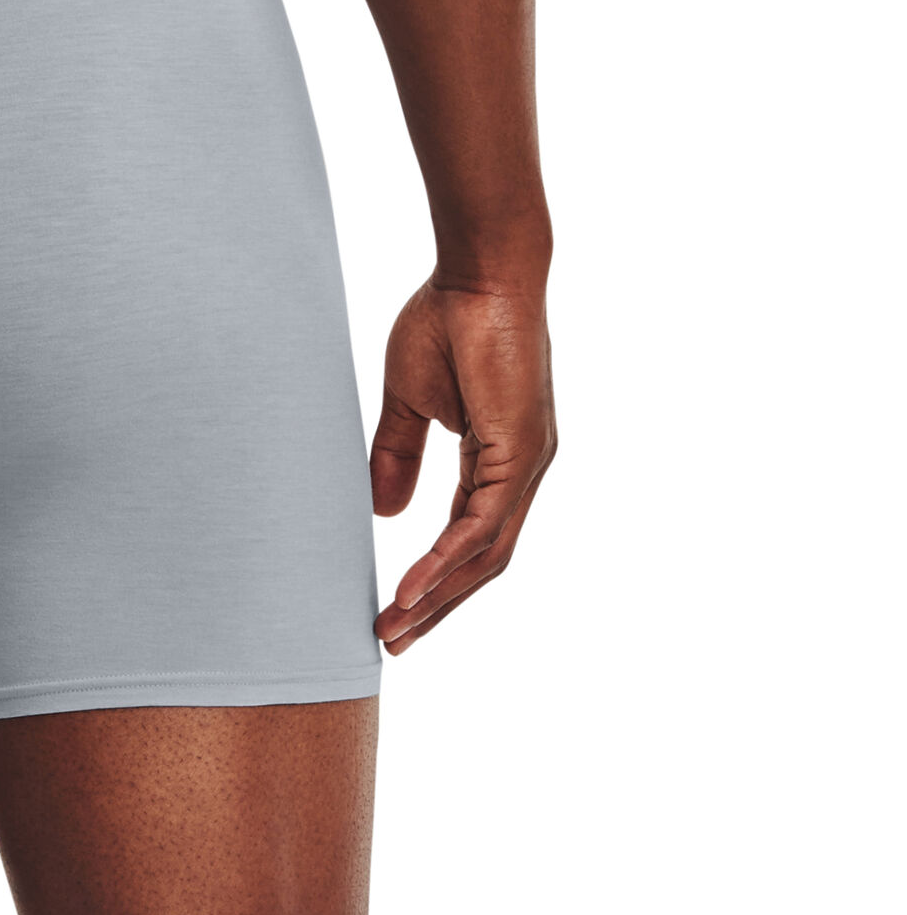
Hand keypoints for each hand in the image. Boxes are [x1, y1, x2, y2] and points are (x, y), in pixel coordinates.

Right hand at [369, 279, 555, 654]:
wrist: (479, 273)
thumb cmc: (447, 321)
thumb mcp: (409, 402)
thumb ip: (398, 456)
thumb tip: (386, 512)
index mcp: (500, 459)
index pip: (468, 538)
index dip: (433, 578)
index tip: (393, 609)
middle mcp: (521, 471)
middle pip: (482, 562)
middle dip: (436, 607)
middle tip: (392, 641)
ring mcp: (527, 465)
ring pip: (485, 555)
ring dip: (438, 597)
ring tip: (393, 629)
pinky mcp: (521, 452)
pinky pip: (481, 525)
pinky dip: (445, 561)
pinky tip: (412, 588)